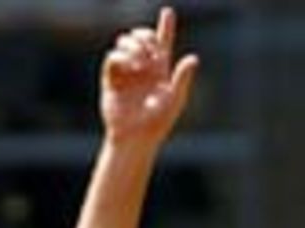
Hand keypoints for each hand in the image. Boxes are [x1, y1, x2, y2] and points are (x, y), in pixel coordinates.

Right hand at [102, 7, 197, 146]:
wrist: (135, 138)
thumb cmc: (158, 124)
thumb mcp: (175, 100)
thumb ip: (183, 78)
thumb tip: (193, 58)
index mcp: (159, 70)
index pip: (163, 43)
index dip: (166, 26)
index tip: (167, 12)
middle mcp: (142, 68)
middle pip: (142, 37)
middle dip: (146, 36)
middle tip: (152, 47)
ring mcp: (126, 72)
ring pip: (125, 42)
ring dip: (134, 45)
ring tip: (142, 60)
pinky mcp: (111, 79)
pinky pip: (113, 58)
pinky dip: (122, 57)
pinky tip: (133, 66)